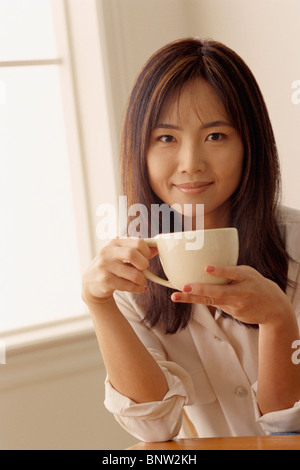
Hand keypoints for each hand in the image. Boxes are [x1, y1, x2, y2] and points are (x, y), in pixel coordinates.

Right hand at [82, 238, 157, 304]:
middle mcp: (107, 252)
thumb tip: (158, 246)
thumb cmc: (112, 267)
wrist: (91, 283)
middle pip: (133, 254)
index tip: (146, 259)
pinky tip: (137, 288)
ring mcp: (104, 266)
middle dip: (144, 265)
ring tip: (141, 282)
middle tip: (143, 270)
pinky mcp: (104, 281)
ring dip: (142, 280)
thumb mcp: (121, 254)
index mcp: (115, 242)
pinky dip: (137, 288)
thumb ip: (138, 250)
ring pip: (133, 274)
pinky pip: (128, 286)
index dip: (147, 252)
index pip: (138, 242)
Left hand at [171, 265, 293, 325]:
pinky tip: (185, 296)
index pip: (233, 273)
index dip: (220, 271)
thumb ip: (230, 270)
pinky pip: (213, 304)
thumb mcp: (247, 273)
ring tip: (176, 295)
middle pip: (219, 291)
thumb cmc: (255, 283)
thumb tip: (204, 263)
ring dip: (192, 298)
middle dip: (201, 290)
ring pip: (211, 301)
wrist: (273, 307)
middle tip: (185, 286)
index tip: (206, 268)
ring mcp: (237, 304)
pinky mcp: (232, 312)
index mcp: (246, 276)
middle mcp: (242, 291)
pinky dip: (198, 299)